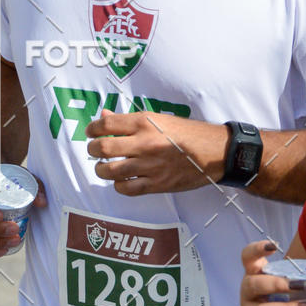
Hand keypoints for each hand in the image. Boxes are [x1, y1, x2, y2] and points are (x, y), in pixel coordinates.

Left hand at [86, 111, 227, 195]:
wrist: (214, 151)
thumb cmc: (188, 133)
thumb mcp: (159, 119)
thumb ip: (130, 120)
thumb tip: (104, 116)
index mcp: (145, 122)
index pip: (106, 124)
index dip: (92, 129)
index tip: (90, 132)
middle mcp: (145, 143)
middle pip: (103, 148)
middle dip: (93, 149)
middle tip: (94, 150)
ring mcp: (150, 165)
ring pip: (111, 171)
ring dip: (101, 169)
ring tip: (103, 167)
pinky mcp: (157, 184)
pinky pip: (127, 189)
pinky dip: (118, 185)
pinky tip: (120, 180)